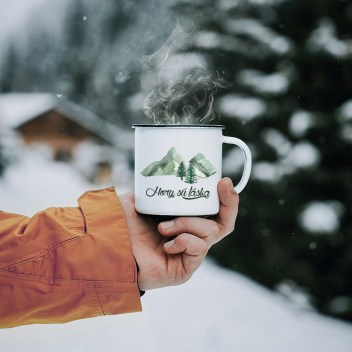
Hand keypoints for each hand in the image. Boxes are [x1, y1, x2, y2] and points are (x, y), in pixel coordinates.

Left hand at [119, 177, 238, 290]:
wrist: (109, 244)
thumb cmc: (124, 221)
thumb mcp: (145, 195)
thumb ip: (161, 185)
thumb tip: (173, 167)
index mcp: (185, 220)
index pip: (215, 211)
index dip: (225, 197)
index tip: (223, 180)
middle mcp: (191, 236)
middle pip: (224, 223)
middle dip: (229, 203)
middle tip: (223, 187)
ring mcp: (189, 253)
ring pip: (210, 232)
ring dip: (188, 223)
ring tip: (163, 226)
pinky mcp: (185, 269)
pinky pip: (198, 249)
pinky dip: (183, 240)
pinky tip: (165, 243)